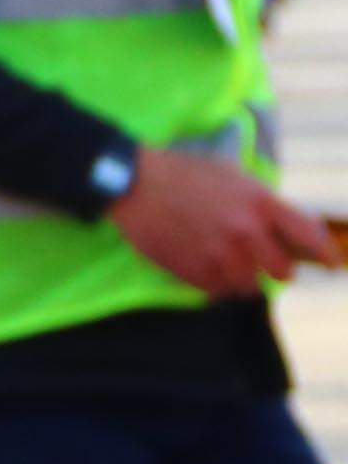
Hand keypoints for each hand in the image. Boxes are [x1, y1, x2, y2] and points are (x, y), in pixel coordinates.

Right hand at [110, 147, 332, 297]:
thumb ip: (260, 202)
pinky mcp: (191, 269)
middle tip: (269, 266)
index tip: (331, 264)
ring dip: (247, 280)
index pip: (308, 236)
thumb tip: (282, 226)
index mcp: (259, 203)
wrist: (134, 183)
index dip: (325, 254)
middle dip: (278, 269)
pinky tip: (211, 272)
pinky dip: (219, 286)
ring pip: (249, 286)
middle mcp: (244, 232)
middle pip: (282, 270)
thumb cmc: (184, 172)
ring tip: (236, 271)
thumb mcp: (233, 175)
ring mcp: (217, 253)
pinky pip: (217, 291)